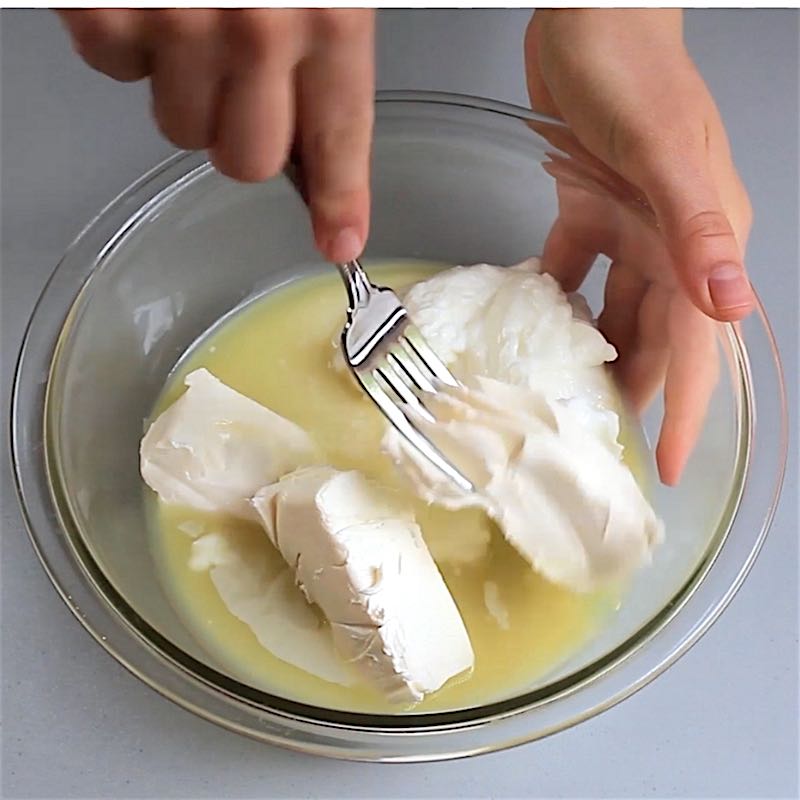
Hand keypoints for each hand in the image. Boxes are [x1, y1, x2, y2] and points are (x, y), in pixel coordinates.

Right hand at [57, 9, 374, 263]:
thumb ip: (327, 36)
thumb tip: (313, 127)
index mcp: (329, 6)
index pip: (339, 135)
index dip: (342, 199)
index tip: (341, 243)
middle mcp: (257, 24)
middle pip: (248, 160)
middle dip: (241, 134)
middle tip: (234, 82)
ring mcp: (175, 21)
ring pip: (179, 128)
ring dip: (182, 85)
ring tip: (184, 10)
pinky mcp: (103, 9)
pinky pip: (112, 70)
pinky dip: (123, 38)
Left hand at [525, 9, 753, 483]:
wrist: (590, 17)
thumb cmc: (630, 73)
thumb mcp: (663, 151)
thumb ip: (693, 226)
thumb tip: (730, 303)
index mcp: (699, 242)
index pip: (699, 344)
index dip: (687, 408)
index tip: (671, 465)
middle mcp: (670, 244)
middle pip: (656, 338)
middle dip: (637, 392)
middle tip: (598, 441)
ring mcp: (629, 228)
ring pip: (614, 311)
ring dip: (593, 354)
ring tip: (560, 397)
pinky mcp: (587, 210)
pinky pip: (572, 270)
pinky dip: (555, 299)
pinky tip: (531, 324)